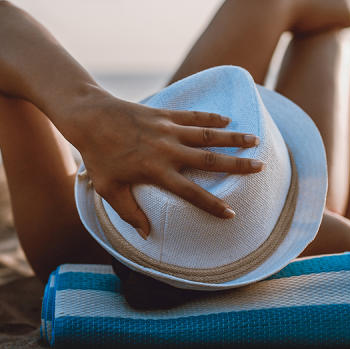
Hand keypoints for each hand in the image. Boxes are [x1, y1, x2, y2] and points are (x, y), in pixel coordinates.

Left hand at [60, 90, 261, 237]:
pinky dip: (212, 117)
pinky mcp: (165, 114)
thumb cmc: (97, 156)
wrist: (90, 118)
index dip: (211, 204)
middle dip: (237, 165)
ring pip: (208, 135)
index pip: (190, 192)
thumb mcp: (109, 189)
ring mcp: (168, 130)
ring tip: (255, 140)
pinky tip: (227, 119)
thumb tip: (147, 235)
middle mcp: (168, 150)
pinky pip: (193, 116)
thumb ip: (129, 212)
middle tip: (259, 167)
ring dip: (233, 137)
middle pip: (209, 160)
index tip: (231, 213)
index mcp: (156, 172)